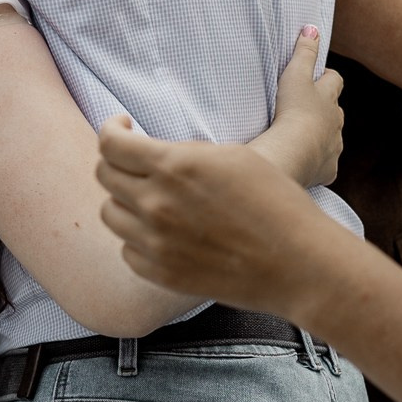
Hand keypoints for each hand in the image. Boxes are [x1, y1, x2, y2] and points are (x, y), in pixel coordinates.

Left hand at [97, 117, 339, 316]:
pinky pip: (127, 249)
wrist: (298, 263)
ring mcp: (155, 243)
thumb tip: (154, 152)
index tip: (123, 127)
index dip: (111, 129)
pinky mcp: (162, 274)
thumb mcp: (233, 155)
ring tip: (151, 197)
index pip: (109, 143)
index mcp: (174, 166)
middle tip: (138, 162)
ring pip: (110, 213)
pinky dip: (138, 238)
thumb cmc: (276, 202)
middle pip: (104, 176)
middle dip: (117, 162)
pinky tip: (163, 232)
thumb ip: (184, 152)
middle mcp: (156, 204)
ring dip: (124, 200)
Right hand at [250, 26, 343, 187]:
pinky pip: (325, 164)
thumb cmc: (292, 111)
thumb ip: (303, 52)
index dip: (327, 77)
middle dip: (324, 109)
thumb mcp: (294, 75)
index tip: (316, 76)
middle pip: (335, 111)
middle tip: (304, 108)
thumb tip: (312, 28)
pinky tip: (304, 162)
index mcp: (329, 98)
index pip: (335, 81)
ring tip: (301, 136)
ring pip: (331, 138)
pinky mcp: (327, 169)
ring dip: (320, 135)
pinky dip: (317, 162)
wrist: (294, 152)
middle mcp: (337, 122)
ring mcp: (334, 146)